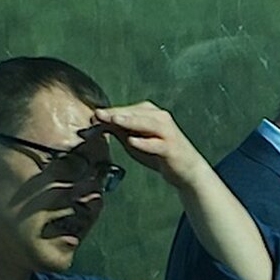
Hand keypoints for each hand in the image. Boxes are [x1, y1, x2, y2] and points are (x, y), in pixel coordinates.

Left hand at [92, 102, 213, 189]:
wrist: (186, 169)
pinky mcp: (171, 148)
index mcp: (150, 113)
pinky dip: (144, 142)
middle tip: (97, 115)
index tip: (93, 115)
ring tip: (114, 121)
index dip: (110, 112)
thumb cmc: (158, 153)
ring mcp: (167, 132)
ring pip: (146, 124)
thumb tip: (97, 120)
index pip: (127, 110)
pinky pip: (156, 144)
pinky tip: (132, 141)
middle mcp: (160, 118)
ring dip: (130, 122)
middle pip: (135, 114)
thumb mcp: (134, 140)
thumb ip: (118, 130)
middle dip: (116, 114)